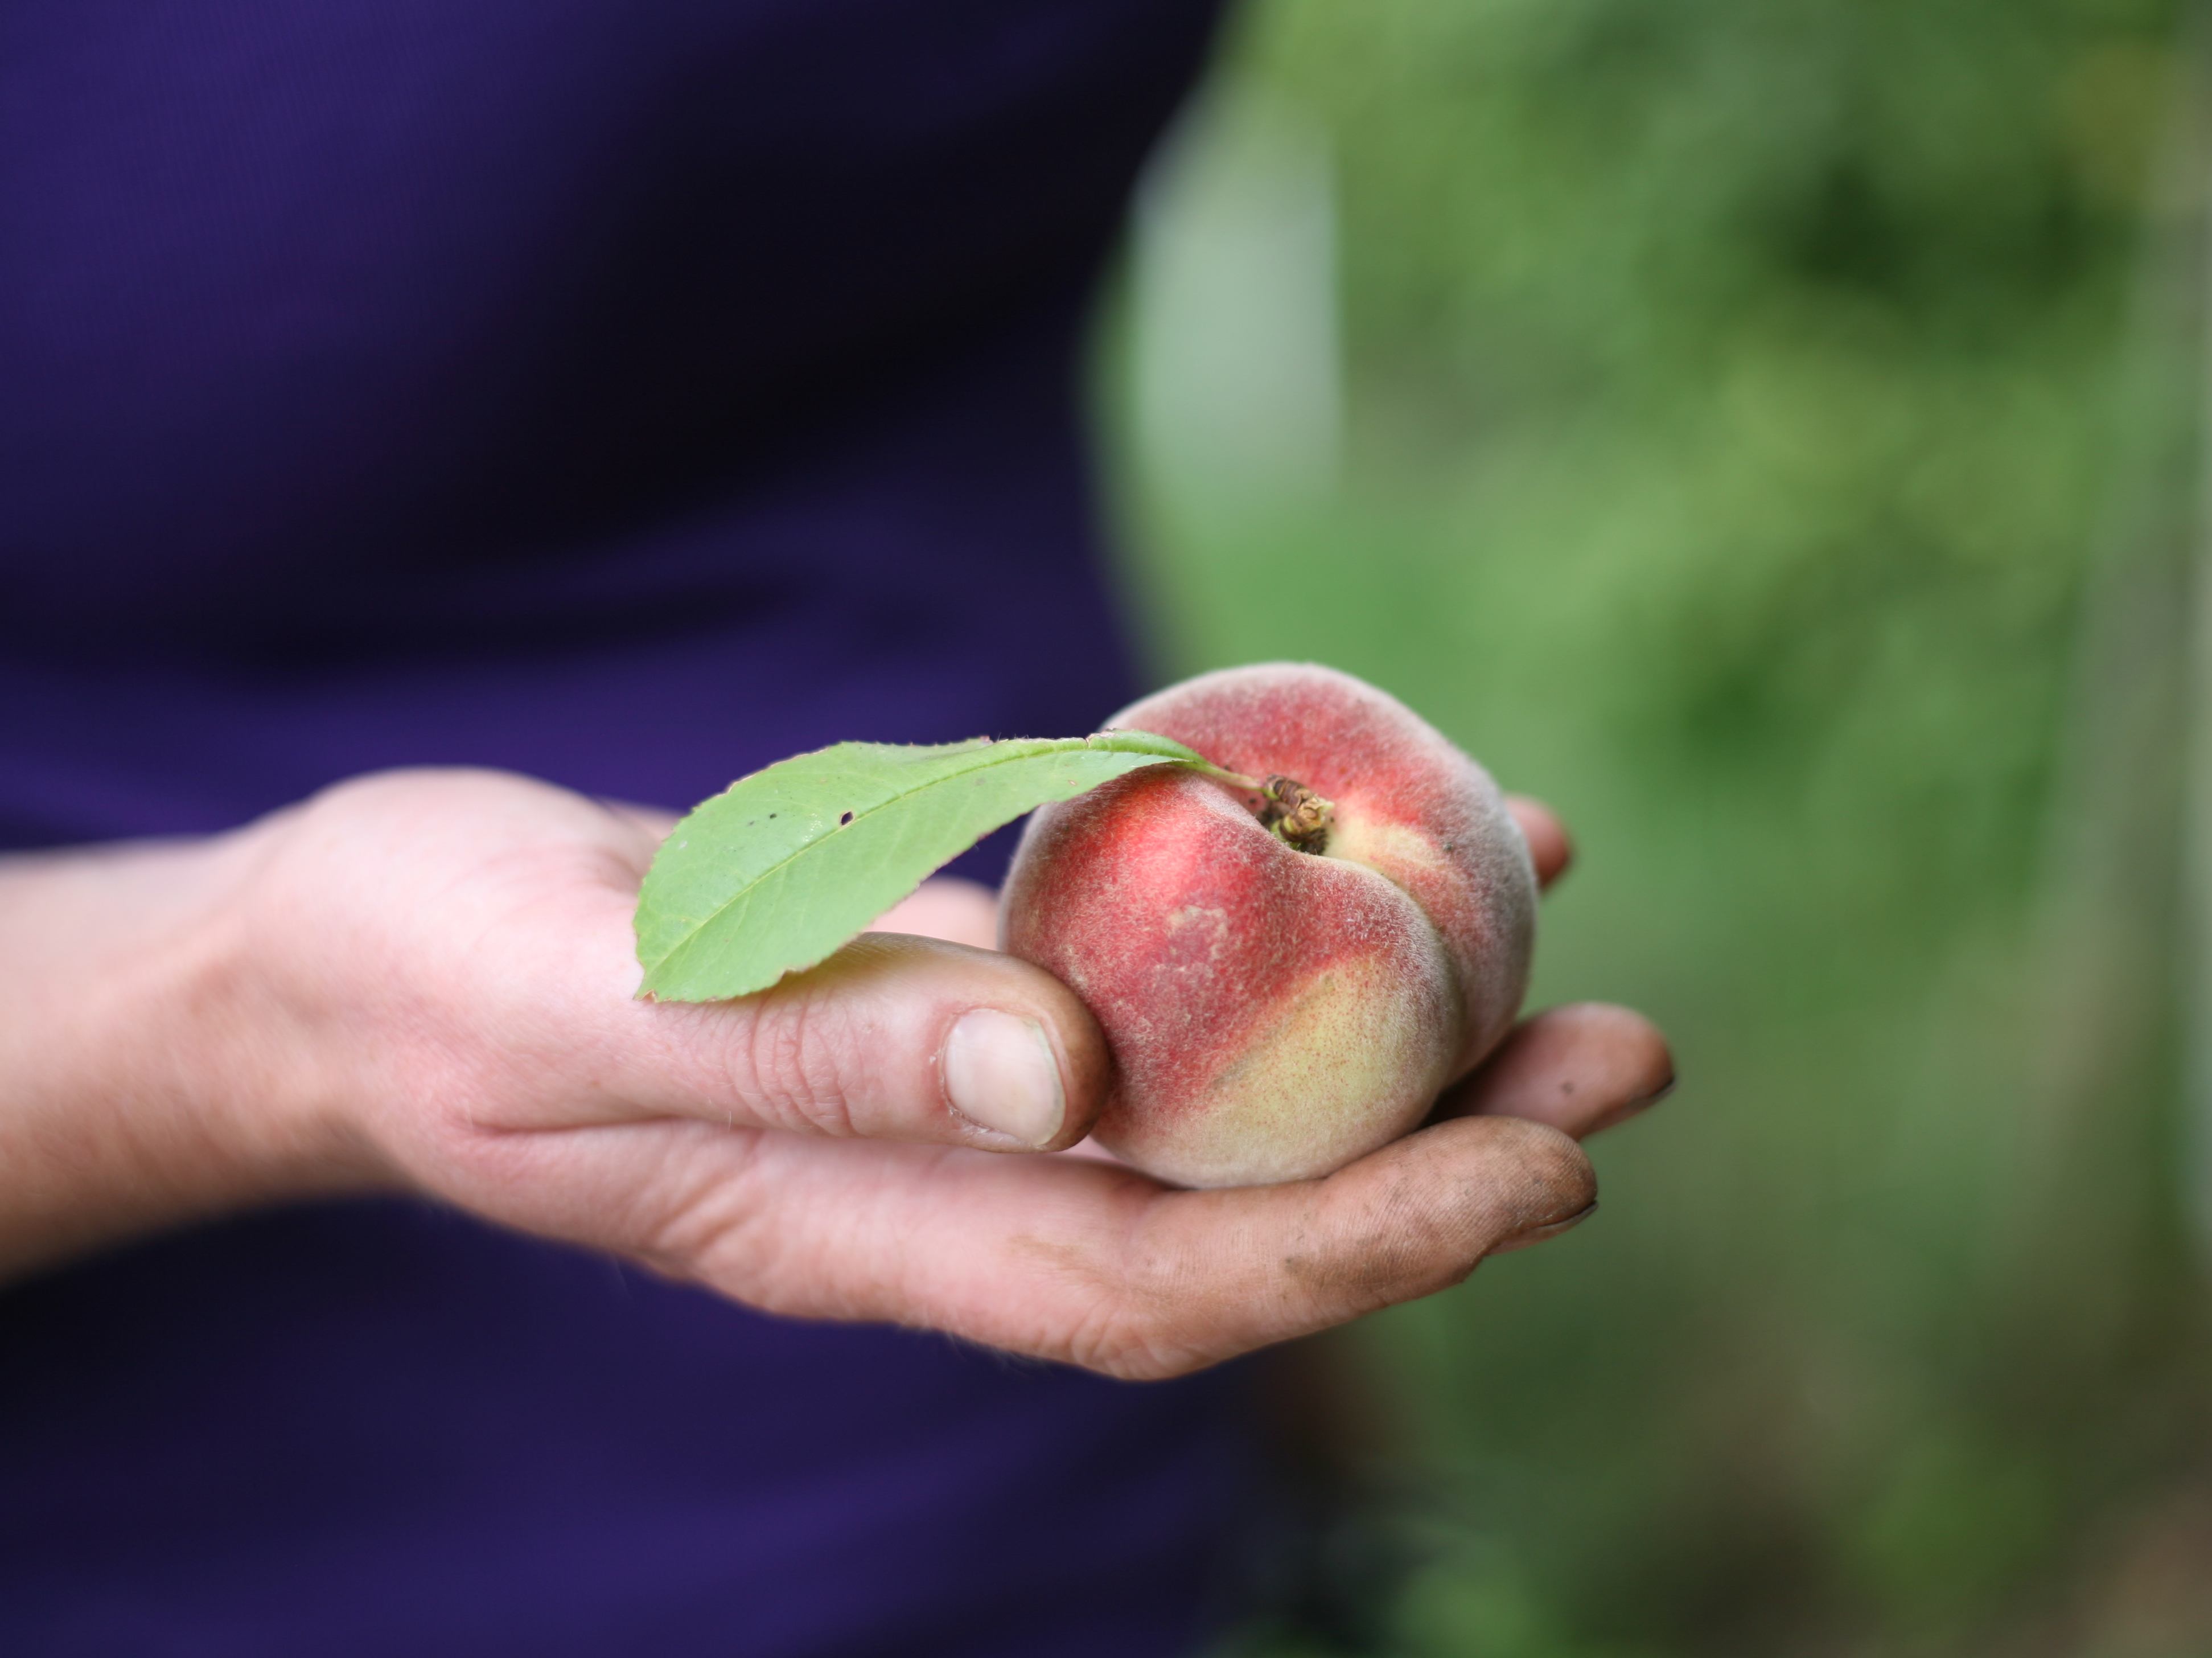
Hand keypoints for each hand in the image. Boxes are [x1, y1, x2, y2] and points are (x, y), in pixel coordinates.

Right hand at [15, 770, 1670, 1378]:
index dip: (1363, 1243)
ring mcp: (959, 1088)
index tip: (1540, 1175)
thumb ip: (800, 1049)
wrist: (357, 949)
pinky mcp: (955, 984)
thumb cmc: (426, 975)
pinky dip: (1275, 910)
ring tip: (1565, 933)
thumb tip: (1061, 1070)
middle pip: (1239, 1203)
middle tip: (1632, 1060)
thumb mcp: (580, 999)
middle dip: (1443, 1152)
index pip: (1164, 1282)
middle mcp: (951, 1178)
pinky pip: (1151, 964)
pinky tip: (1377, 820)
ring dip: (1396, 1033)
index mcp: (874, 1231)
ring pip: (1218, 1089)